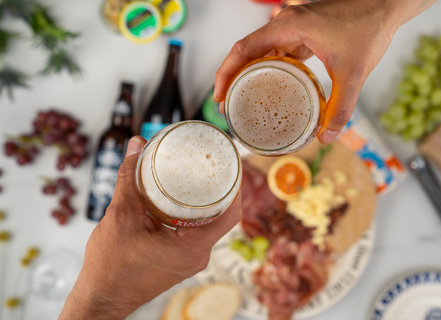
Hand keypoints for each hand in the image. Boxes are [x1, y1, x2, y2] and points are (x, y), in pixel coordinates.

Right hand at [59, 136, 241, 319]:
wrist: (101, 298)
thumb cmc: (110, 267)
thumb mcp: (119, 216)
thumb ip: (129, 179)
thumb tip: (137, 146)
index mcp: (191, 248)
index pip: (231, 215)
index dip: (236, 187)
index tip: (233, 165)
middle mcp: (197, 257)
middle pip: (222, 218)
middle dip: (220, 189)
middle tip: (213, 165)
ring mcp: (190, 261)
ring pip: (208, 226)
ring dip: (206, 203)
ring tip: (199, 177)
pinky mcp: (180, 262)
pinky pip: (196, 234)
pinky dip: (193, 216)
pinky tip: (183, 201)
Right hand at [214, 0, 435, 143]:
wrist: (387, 5)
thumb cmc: (370, 27)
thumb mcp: (353, 73)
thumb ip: (340, 108)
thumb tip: (326, 137)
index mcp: (289, 27)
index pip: (244, 49)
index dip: (226, 73)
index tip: (220, 96)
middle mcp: (286, 24)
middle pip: (247, 51)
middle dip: (233, 77)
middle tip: (227, 104)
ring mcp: (294, 28)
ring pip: (261, 51)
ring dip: (249, 73)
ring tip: (243, 98)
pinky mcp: (303, 33)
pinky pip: (278, 51)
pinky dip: (269, 69)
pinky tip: (271, 86)